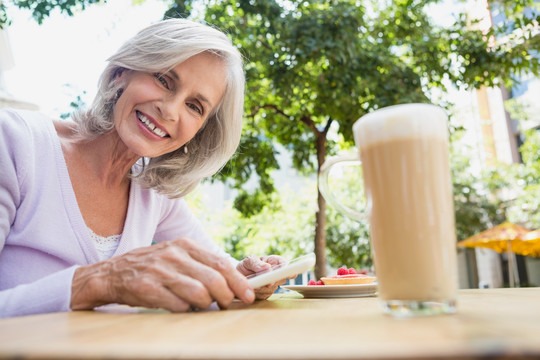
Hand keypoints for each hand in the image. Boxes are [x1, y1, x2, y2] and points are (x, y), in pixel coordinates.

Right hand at [70, 238, 254, 311]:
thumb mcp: (176, 256)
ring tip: (199, 305)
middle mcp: (174, 254)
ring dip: (204, 305)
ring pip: (199, 294)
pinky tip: (179, 307)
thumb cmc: (152, 268)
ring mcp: (160, 270)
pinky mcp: (146, 288)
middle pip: (214, 280)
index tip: (249, 295)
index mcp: (185, 245)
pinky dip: (183, 310)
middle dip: (226, 297)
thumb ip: (202, 265)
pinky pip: (177, 305)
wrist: (111, 273)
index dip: (238, 281)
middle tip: (226, 305)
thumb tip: (233, 283)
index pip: (220, 262)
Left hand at [236, 255, 289, 299]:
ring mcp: (273, 284)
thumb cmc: (246, 266)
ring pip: (272, 288)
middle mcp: (275, 273)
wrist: (239, 276)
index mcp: (273, 262)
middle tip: (267, 282)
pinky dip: (257, 293)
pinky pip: (264, 295)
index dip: (286, 268)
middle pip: (281, 278)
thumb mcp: (248, 261)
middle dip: (273, 281)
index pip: (284, 263)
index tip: (284, 271)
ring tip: (253, 282)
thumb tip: (267, 267)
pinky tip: (252, 288)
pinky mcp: (267, 294)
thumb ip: (256, 263)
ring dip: (262, 287)